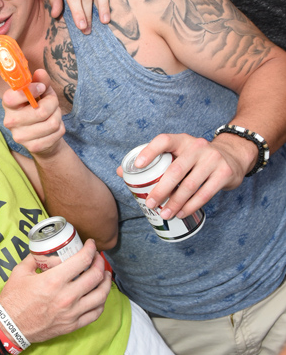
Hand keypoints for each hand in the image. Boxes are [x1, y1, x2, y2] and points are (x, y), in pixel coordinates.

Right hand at [0, 240, 111, 342]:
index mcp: (53, 281)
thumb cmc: (13, 300)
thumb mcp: (20, 272)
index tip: (90, 245)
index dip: (90, 249)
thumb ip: (34, 259)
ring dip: (106, 282)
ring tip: (105, 275)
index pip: (82, 260)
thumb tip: (44, 251)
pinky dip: (101, 303)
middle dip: (100, 263)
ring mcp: (71, 313)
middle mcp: (66, 297)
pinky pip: (95, 313)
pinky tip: (100, 296)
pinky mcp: (72, 325)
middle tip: (97, 258)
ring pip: (100, 295)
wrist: (9, 327)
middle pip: (95, 276)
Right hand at [3, 69, 64, 156]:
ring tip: (54, 115)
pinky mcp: (33, 147)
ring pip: (52, 122)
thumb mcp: (41, 93)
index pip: (11, 98)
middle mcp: (10, 121)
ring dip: (58, 116)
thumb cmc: (40, 109)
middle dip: (53, 104)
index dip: (31, 90)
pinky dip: (60, 128)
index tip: (41, 88)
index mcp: (8, 105)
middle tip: (52, 103)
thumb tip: (40, 73)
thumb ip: (41, 82)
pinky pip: (57, 133)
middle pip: (40, 111)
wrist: (43, 138)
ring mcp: (20, 136)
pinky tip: (53, 128)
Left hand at [116, 133, 254, 218]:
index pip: (164, 140)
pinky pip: (205, 193)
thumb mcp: (178, 154)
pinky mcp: (224, 173)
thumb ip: (154, 161)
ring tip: (165, 214)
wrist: (233, 156)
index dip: (149, 151)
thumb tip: (122, 172)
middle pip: (175, 170)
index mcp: (182, 140)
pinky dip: (191, 206)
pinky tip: (181, 213)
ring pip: (190, 185)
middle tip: (150, 203)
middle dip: (161, 190)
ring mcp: (212, 159)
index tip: (138, 165)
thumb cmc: (196, 158)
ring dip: (176, 202)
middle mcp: (197, 147)